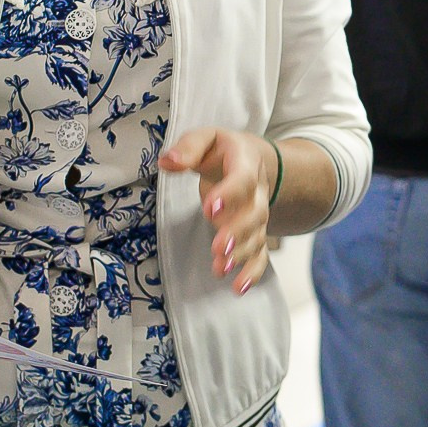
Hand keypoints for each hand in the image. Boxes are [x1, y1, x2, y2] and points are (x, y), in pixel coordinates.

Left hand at [159, 128, 278, 294]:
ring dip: (241, 254)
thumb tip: (167, 162)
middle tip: (219, 247)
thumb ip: (189, 147)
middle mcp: (258, 190)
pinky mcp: (255, 232)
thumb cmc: (222, 150)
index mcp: (246, 161)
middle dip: (237, 232)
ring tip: (221, 269)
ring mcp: (258, 213)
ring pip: (257, 235)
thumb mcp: (206, 138)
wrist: (252, 159)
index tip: (210, 209)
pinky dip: (252, 272)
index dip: (229, 194)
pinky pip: (260, 253)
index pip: (242, 178)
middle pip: (254, 212)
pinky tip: (239, 288)